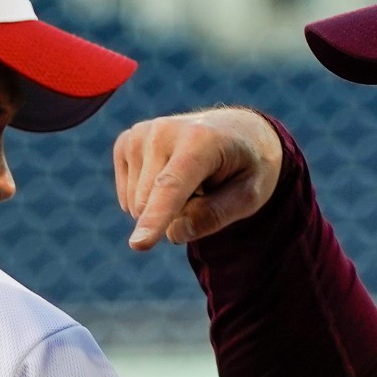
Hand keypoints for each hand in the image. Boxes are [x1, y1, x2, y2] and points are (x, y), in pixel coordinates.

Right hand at [114, 107, 285, 250]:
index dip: (156, 217)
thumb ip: (216, 215)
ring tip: (190, 182)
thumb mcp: (250, 195)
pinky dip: (148, 200)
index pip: (172, 186)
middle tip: (206, 191)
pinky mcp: (127, 143)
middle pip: (149, 204)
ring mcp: (141, 134)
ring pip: (135, 205)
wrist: (236, 131)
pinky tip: (169, 178)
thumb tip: (173, 233)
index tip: (138, 245)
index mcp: (200, 139)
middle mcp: (164, 131)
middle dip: (175, 215)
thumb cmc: (247, 166)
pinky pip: (126, 197)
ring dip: (163, 207)